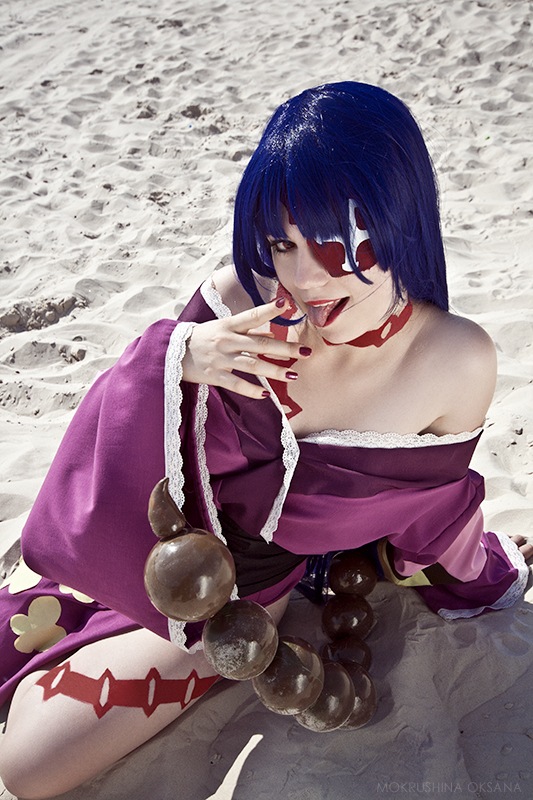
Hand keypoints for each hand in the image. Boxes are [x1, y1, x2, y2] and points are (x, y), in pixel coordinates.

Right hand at [182, 298, 311, 398]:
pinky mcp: (214, 375)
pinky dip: (250, 389)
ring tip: (293, 375)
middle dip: (285, 348)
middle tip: (305, 352)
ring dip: (274, 370)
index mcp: (228, 325)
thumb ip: (247, 329)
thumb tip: (272, 330)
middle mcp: (226, 340)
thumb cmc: (202, 338)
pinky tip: (265, 394)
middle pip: (260, 344)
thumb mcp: (222, 327)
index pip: (252, 316)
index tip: (286, 305)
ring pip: (252, 365)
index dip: (268, 310)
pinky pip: (236, 384)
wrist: (172, 352)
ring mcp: (221, 359)